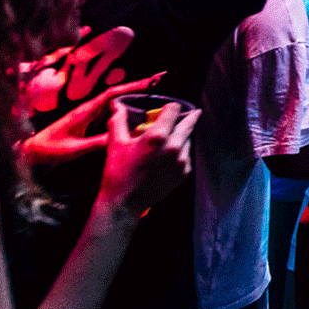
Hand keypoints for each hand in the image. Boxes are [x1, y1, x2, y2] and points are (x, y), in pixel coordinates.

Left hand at [19, 73, 164, 169]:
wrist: (31, 152)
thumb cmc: (49, 150)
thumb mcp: (74, 149)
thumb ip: (96, 143)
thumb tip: (121, 138)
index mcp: (85, 111)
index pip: (113, 94)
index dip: (132, 87)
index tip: (150, 82)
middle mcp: (88, 110)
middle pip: (117, 94)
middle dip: (137, 87)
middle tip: (158, 83)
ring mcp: (88, 116)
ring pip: (114, 103)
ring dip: (132, 97)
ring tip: (151, 95)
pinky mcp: (87, 124)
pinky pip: (109, 114)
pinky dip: (123, 110)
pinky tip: (133, 115)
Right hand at [93, 100, 198, 217]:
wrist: (124, 203)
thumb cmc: (118, 172)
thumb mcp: (116, 143)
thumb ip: (118, 120)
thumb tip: (117, 105)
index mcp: (158, 136)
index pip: (174, 110)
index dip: (171, 107)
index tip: (170, 107)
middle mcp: (174, 147)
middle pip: (188, 124)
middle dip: (188, 118)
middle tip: (192, 113)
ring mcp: (181, 162)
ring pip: (187, 140)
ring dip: (182, 136)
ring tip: (171, 138)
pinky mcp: (183, 173)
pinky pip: (186, 156)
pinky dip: (181, 152)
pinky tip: (169, 155)